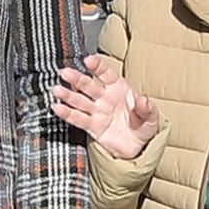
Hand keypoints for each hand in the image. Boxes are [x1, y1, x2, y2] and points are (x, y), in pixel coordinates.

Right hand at [48, 53, 162, 157]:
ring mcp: (97, 111)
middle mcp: (105, 97)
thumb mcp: (151, 117)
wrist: (139, 148)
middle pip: (89, 85)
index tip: (89, 60)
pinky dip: (67, 114)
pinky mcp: (92, 126)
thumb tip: (143, 99)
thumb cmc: (144, 126)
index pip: (106, 74)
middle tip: (65, 72)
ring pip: (80, 101)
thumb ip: (147, 108)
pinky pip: (78, 119)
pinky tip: (57, 108)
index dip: (97, 67)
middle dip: (77, 79)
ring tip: (57, 90)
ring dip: (68, 95)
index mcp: (119, 88)